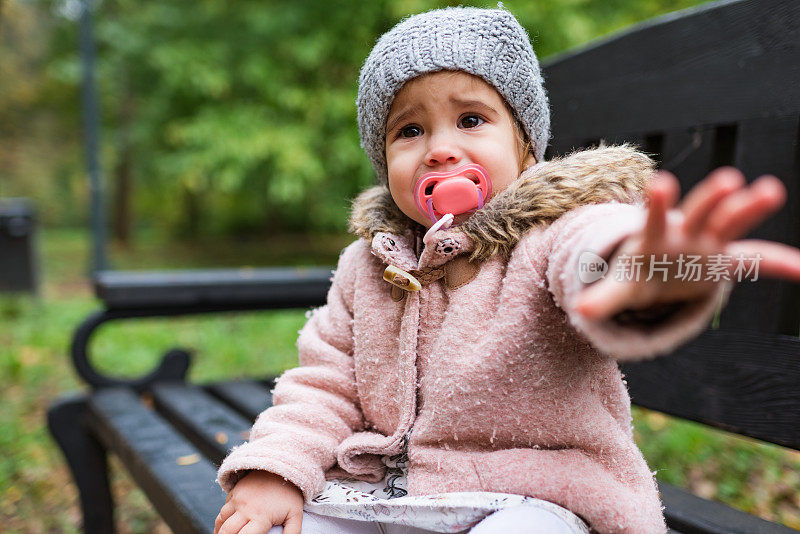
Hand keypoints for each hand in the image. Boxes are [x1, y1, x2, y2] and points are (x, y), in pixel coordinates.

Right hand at [215, 471, 303, 533]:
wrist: (283, 466)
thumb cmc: (290, 493)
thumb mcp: (295, 514)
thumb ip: (292, 532)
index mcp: (261, 517)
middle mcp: (246, 508)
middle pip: (227, 531)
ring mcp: (239, 498)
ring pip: (221, 519)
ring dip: (220, 530)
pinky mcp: (236, 491)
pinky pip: (224, 508)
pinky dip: (222, 518)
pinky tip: (227, 524)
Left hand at [575, 166, 799, 319]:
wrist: (660, 272)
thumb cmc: (641, 273)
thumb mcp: (622, 288)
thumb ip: (604, 298)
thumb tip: (580, 312)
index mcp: (656, 237)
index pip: (654, 217)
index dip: (657, 203)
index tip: (659, 182)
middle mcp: (685, 232)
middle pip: (699, 210)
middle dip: (712, 196)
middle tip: (729, 179)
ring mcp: (711, 240)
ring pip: (731, 219)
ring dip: (749, 206)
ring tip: (770, 190)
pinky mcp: (730, 256)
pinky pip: (759, 259)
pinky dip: (782, 263)